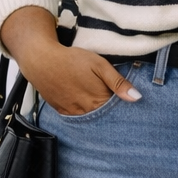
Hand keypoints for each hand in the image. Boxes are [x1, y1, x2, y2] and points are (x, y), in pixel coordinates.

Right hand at [0, 6, 140, 114]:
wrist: (41, 60)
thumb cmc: (72, 59)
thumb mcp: (99, 65)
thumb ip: (118, 82)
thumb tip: (137, 98)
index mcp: (98, 100)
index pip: (116, 110)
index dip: (122, 106)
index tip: (124, 100)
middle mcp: (86, 111)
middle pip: (104, 116)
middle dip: (109, 111)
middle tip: (108, 97)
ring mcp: (73, 112)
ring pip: (90, 118)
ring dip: (95, 112)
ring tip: (93, 96)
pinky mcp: (61, 111)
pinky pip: (76, 116)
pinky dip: (82, 111)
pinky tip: (82, 100)